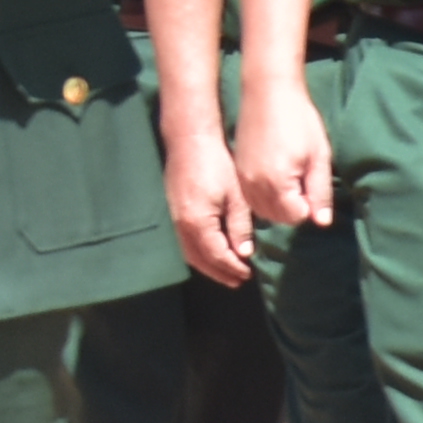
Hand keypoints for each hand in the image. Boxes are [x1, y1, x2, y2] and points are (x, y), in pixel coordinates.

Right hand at [166, 131, 252, 286]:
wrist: (190, 142)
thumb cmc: (217, 165)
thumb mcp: (236, 196)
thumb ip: (239, 226)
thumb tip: (244, 252)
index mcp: (198, 222)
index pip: (216, 255)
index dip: (232, 267)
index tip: (248, 274)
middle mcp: (182, 225)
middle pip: (200, 259)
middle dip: (220, 272)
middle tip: (238, 280)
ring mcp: (174, 219)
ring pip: (189, 253)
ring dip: (208, 266)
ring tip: (227, 273)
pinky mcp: (173, 212)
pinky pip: (184, 242)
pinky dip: (198, 254)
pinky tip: (210, 254)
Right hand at [237, 78, 338, 232]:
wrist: (267, 93)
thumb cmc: (299, 121)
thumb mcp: (319, 156)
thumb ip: (319, 191)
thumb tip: (322, 221)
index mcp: (277, 183)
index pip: (296, 216)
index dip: (309, 205)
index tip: (312, 183)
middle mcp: (254, 186)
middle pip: (278, 217)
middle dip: (294, 207)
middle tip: (304, 180)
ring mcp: (242, 179)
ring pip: (262, 210)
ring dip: (279, 205)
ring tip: (292, 178)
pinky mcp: (237, 171)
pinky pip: (250, 198)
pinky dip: (264, 197)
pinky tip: (275, 178)